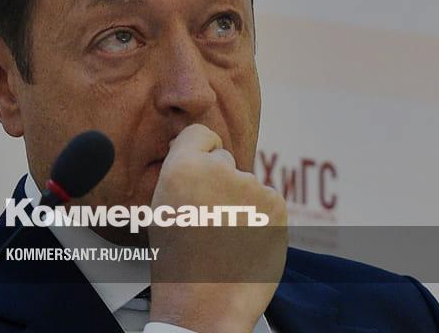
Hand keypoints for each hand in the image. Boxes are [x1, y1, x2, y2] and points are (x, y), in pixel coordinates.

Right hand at [147, 124, 287, 332]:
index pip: (200, 133)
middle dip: (220, 182)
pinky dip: (260, 218)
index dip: (200, 153)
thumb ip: (180, 173)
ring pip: (247, 184)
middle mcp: (219, 170)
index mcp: (182, 167)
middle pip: (225, 160)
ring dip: (241, 203)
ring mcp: (251, 187)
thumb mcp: (160, 209)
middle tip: (209, 218)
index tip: (199, 173)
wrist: (205, 306)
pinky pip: (268, 201)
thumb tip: (197, 147)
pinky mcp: (277, 205)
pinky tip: (245, 241)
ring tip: (225, 237)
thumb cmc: (177, 262)